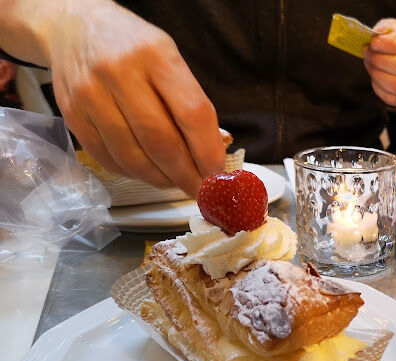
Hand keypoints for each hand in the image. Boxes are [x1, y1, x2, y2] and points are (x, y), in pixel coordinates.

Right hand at [45, 3, 223, 194]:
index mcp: (156, 56)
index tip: (217, 174)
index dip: (208, 152)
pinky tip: (146, 171)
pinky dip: (133, 173)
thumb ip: (189, 101)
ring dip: (160, 180)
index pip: (192, 114)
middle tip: (200, 189)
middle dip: (186, 175)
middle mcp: (119, 73)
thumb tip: (211, 155)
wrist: (76, 29)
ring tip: (175, 181)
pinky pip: (108, 159)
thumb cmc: (133, 48)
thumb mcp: (169, 58)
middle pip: (162, 142)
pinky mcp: (71, 114)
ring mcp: (91, 94)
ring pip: (133, 158)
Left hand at [363, 17, 395, 107]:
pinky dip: (379, 88)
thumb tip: (377, 34)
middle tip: (367, 54)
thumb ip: (385, 28)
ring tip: (369, 64)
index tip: (374, 43)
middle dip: (382, 61)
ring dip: (379, 76)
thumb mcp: (393, 25)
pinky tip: (375, 76)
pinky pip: (394, 98)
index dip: (392, 44)